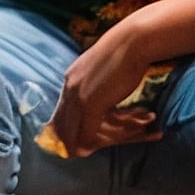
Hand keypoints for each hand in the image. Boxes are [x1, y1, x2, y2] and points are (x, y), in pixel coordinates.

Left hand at [47, 23, 161, 158]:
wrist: (133, 42)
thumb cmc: (125, 54)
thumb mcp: (102, 70)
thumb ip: (95, 84)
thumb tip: (99, 97)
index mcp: (71, 77)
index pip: (61, 107)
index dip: (65, 124)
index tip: (69, 137)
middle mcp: (69, 86)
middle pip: (62, 120)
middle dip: (67, 137)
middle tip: (73, 152)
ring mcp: (78, 94)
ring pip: (73, 128)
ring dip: (81, 141)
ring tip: (83, 153)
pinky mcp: (91, 103)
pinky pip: (87, 130)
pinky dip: (90, 141)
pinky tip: (91, 149)